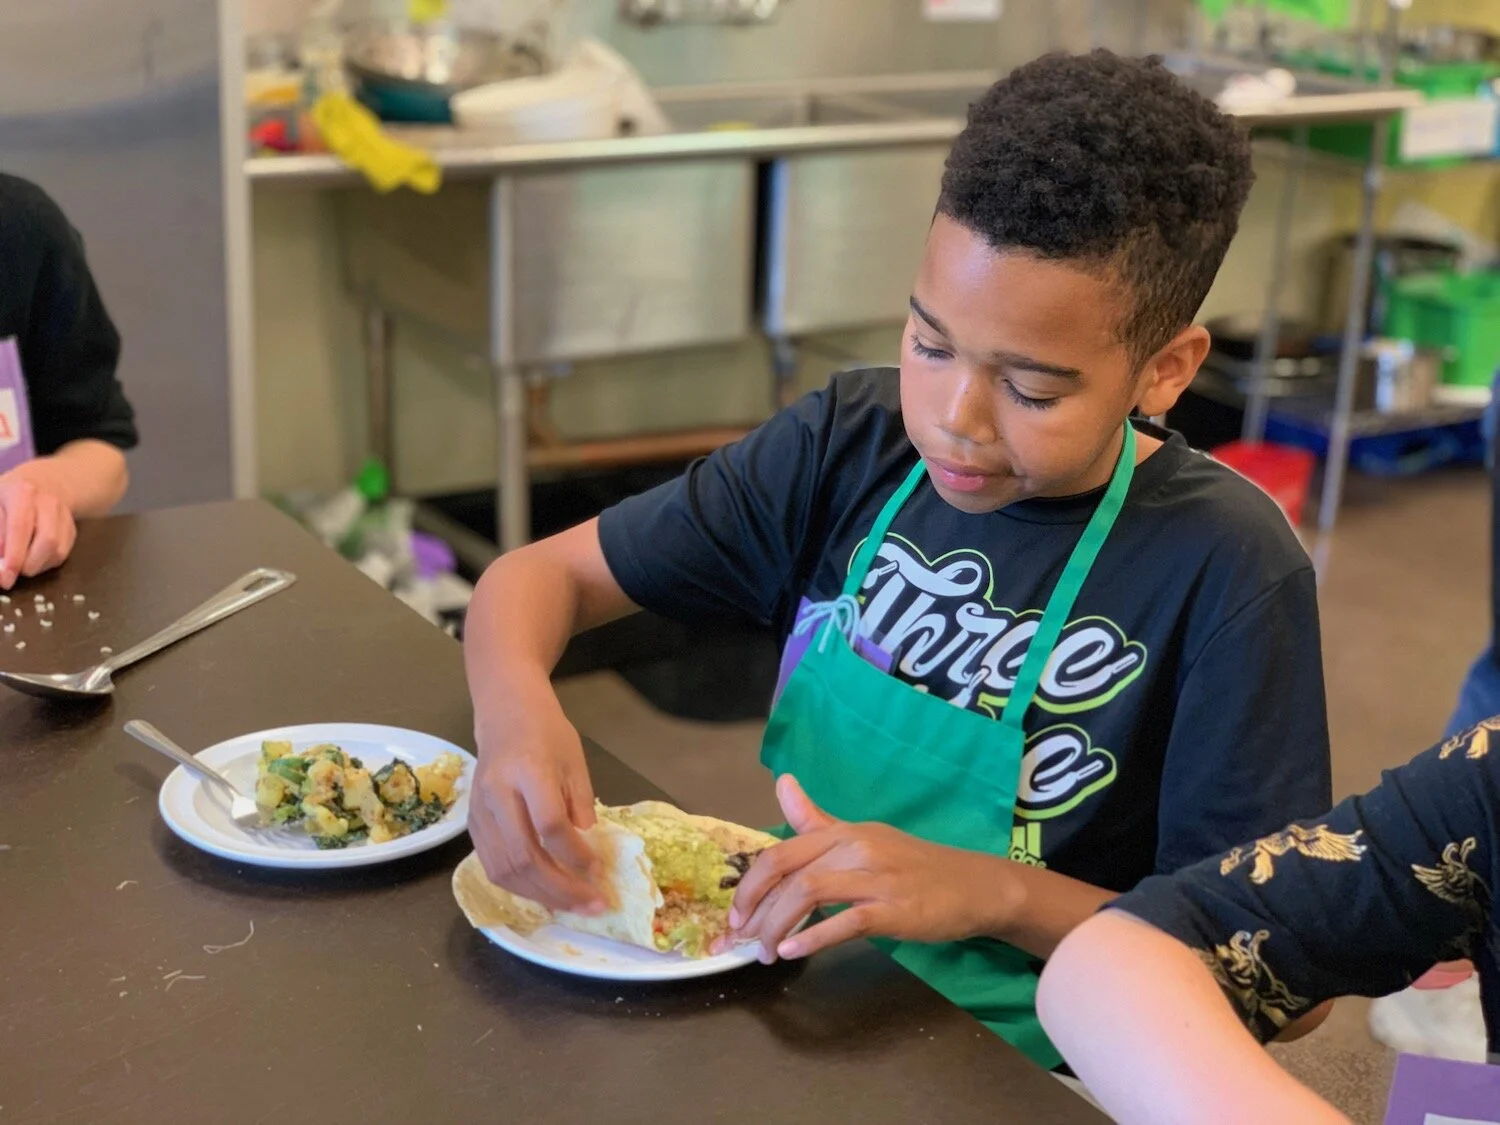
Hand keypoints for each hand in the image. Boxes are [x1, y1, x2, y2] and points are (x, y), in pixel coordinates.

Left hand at [0, 462, 77, 588]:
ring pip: (57, 550)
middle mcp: (49, 502)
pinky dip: (44, 563)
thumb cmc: (9, 495)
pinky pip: (62, 554)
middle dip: (26, 564)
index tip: (4, 576)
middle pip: (47, 540)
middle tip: (9, 577)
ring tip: (19, 565)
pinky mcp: (72, 530)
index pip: (20, 527)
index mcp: (23, 492)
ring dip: (36, 565)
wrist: (48, 481)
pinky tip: (31, 558)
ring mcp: (65, 516)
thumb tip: (0, 560)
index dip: (13, 555)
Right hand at [467, 686, 605, 914]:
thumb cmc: (546, 733)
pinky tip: (544, 893)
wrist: (505, 713)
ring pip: (504, 869)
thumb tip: (587, 852)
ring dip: (540, 895)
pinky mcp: (472, 824)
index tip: (599, 870)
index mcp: (528, 771)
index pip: (550, 825)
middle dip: (560, 888)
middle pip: (524, 855)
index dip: (576, 855)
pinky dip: (519, 886)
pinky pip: (492, 866)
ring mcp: (480, 811)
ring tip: (571, 906)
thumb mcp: (575, 761)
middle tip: (591, 904)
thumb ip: (581, 805)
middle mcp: (498, 794)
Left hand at [729, 775, 1012, 962]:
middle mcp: (855, 847)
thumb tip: (783, 783)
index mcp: (843, 832)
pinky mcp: (895, 909)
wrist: (974, 886)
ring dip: (777, 926)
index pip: (781, 851)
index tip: (735, 915)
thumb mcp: (863, 837)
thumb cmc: (913, 866)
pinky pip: (846, 921)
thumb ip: (817, 821)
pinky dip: (813, 937)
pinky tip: (793, 952)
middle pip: (787, 871)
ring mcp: (876, 877)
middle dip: (755, 908)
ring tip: (766, 953)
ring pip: (809, 893)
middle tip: (740, 940)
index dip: (750, 884)